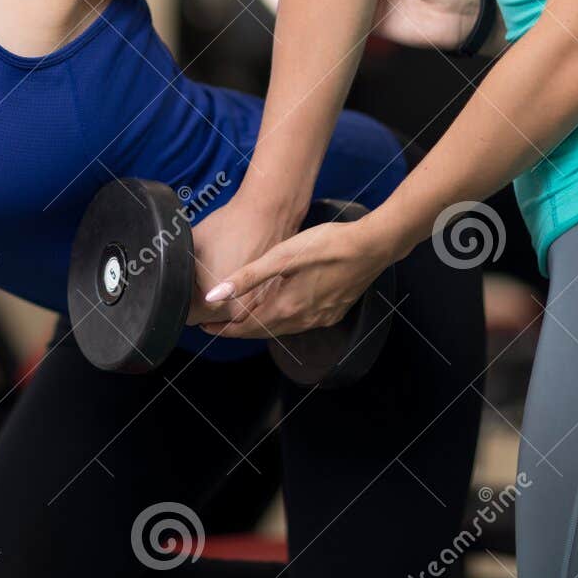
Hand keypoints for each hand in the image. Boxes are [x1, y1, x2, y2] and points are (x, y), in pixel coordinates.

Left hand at [197, 215, 396, 339]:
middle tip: (218, 325)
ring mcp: (321, 318)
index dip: (224, 329)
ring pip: (282, 329)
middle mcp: (303, 319)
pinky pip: (301, 323)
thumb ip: (247, 277)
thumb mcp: (281, 256)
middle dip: (238, 330)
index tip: (205, 327)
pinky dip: (283, 322)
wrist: (372, 246)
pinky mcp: (334, 312)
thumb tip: (214, 296)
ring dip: (260, 327)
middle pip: (263, 332)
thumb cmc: (326, 245)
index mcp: (286, 307)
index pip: (246, 328)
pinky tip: (280, 311)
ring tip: (242, 320)